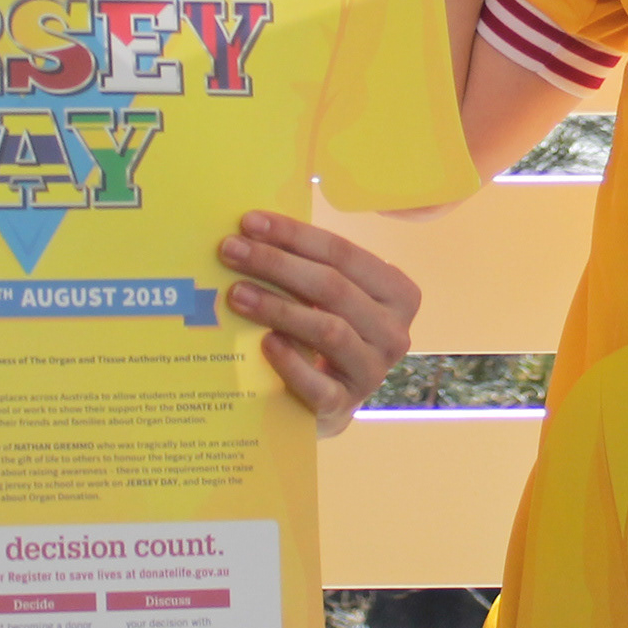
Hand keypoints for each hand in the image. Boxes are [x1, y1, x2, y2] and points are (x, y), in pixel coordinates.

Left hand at [221, 209, 422, 438]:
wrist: (328, 399)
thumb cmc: (325, 331)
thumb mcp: (329, 297)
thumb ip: (309, 266)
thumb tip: (253, 229)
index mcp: (397, 293)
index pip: (344, 253)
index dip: (295, 235)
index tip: (249, 222)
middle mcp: (394, 332)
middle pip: (333, 287)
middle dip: (276, 264)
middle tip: (230, 250)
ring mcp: (372, 371)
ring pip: (328, 329)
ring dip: (277, 307)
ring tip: (236, 293)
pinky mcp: (345, 404)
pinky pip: (317, 382)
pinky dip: (290, 361)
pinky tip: (264, 343)